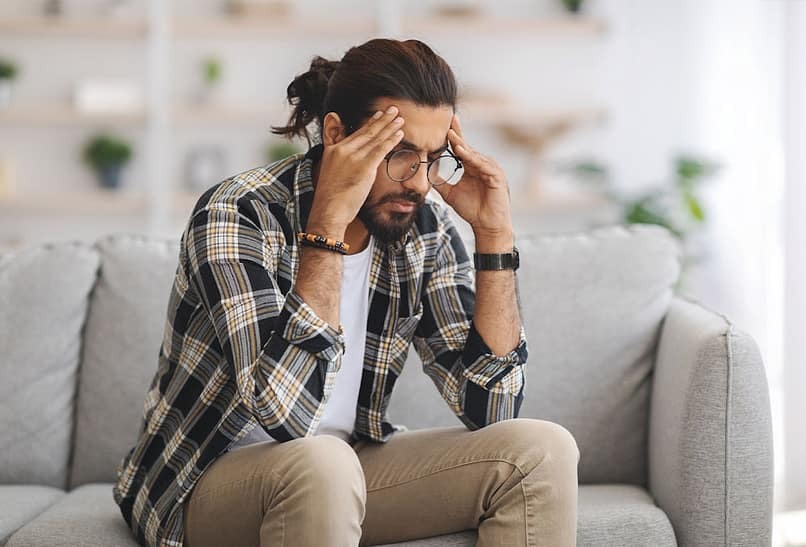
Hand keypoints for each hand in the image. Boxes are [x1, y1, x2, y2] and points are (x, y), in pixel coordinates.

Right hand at [308, 106, 404, 234]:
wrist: (328, 211)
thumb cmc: (330, 198)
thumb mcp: (329, 173)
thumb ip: (337, 158)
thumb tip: (343, 157)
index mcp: (333, 150)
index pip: (355, 133)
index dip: (369, 123)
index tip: (378, 114)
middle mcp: (343, 150)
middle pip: (366, 132)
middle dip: (382, 120)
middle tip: (393, 109)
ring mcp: (353, 158)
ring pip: (375, 138)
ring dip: (389, 127)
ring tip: (400, 119)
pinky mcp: (364, 167)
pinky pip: (380, 150)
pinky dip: (391, 140)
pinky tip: (399, 134)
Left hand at [434, 113, 513, 241]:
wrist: (486, 226)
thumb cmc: (471, 209)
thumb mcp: (450, 193)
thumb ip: (439, 182)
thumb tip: (424, 172)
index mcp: (472, 166)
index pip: (460, 148)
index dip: (452, 137)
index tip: (441, 124)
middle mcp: (482, 164)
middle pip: (467, 147)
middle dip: (456, 134)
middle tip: (447, 120)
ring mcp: (490, 169)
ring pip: (474, 154)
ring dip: (462, 145)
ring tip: (450, 135)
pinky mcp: (497, 176)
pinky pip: (483, 164)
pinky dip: (472, 158)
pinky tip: (462, 152)